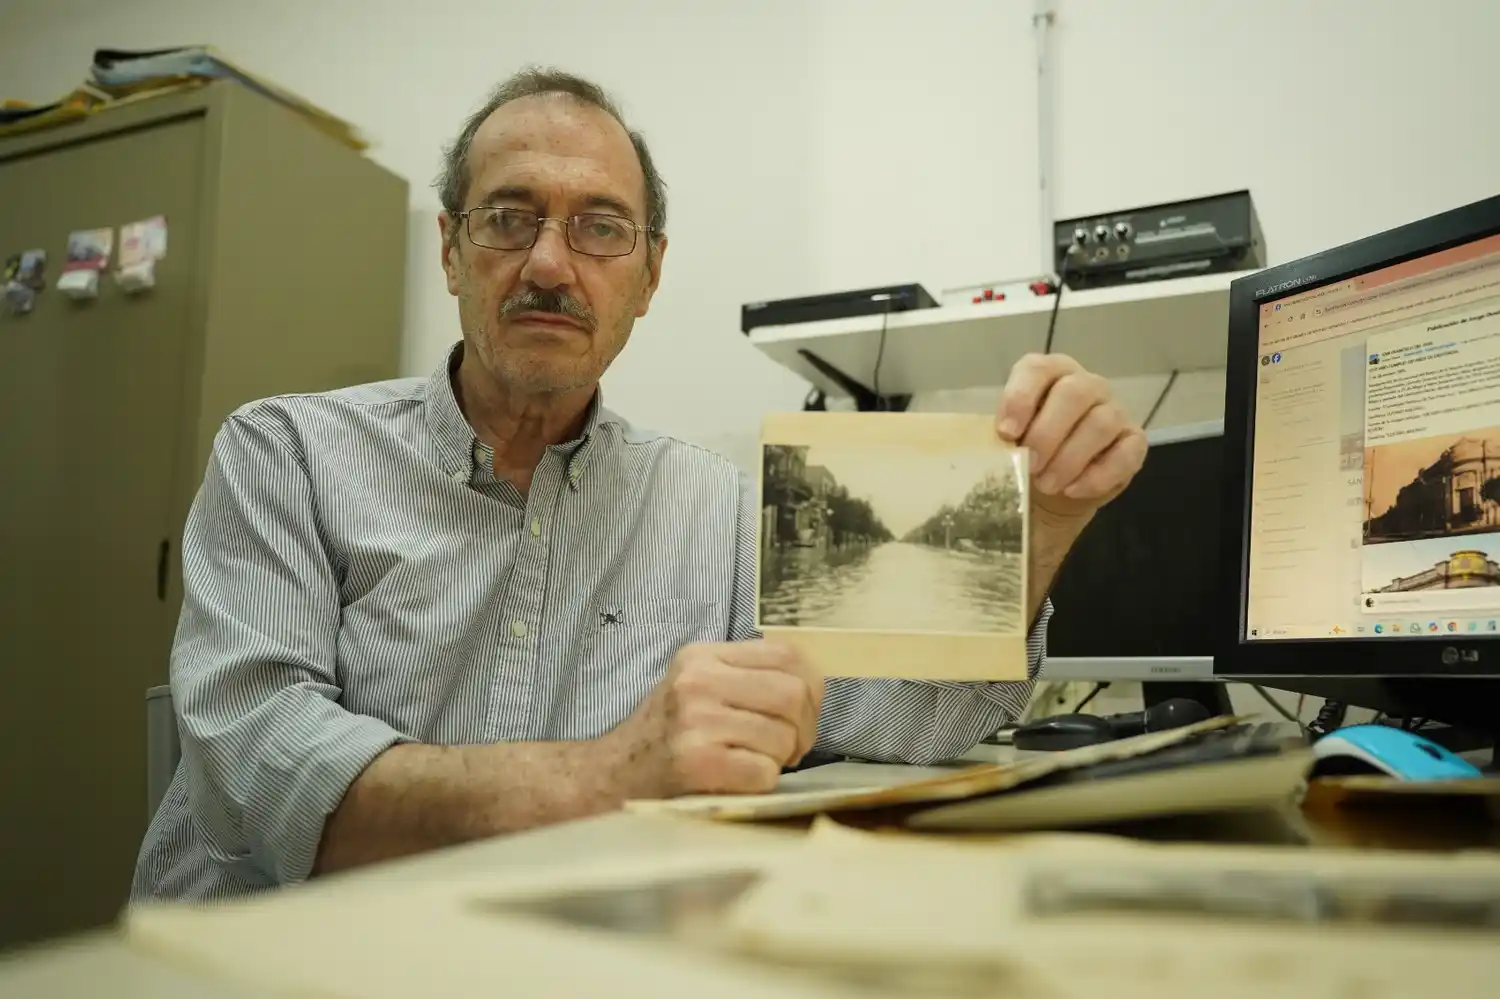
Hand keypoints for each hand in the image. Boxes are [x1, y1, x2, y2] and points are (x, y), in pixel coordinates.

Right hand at [609, 640, 823, 796]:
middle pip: (792, 695)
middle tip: (789, 747)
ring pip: (783, 737)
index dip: (811, 687)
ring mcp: (696, 721)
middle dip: (804, 728)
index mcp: (703, 656)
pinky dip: (762, 782)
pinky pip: (764, 772)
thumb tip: (812, 687)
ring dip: (779, 759)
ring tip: (754, 761)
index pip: (787, 654)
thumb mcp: (697, 686)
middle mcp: (698, 682)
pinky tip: (738, 779)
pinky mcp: (697, 762)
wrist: (614, 775)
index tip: (802, 712)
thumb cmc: (667, 734)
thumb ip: (746, 675)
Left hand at [995, 352, 1146, 520]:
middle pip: (1073, 393)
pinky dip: (1098, 476)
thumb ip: (1003, 435)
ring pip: (1100, 423)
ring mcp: (1114, 410)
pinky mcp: (1133, 442)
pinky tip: (1073, 491)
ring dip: (1070, 458)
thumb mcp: (1008, 441)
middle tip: (1030, 465)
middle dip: (1047, 432)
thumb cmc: (1026, 453)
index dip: (1020, 398)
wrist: (1054, 489)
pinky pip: (1125, 454)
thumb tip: (993, 446)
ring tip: (1047, 485)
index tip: (1006, 433)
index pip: (1036, 369)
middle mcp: (1085, 385)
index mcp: (1049, 374)